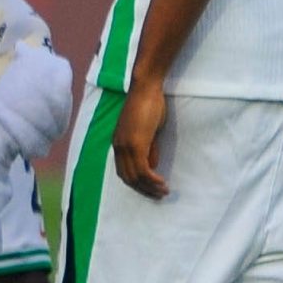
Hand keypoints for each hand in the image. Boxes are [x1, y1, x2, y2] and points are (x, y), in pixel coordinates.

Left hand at [110, 79, 170, 199]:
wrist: (145, 88)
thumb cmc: (148, 104)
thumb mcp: (148, 131)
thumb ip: (148, 148)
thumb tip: (152, 166)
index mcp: (118, 144)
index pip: (124, 171)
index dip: (136, 184)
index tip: (150, 190)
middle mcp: (118, 147)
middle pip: (128, 177)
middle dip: (143, 190)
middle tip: (158, 195)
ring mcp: (126, 146)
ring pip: (135, 176)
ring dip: (150, 187)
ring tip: (163, 192)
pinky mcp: (136, 144)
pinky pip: (143, 169)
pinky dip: (152, 180)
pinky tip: (162, 182)